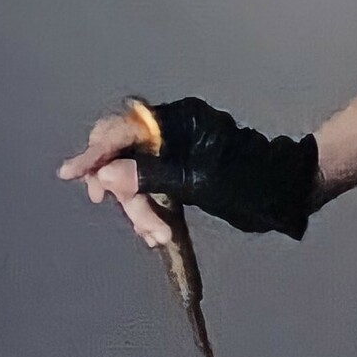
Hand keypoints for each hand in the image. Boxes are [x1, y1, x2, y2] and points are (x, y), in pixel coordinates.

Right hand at [59, 96, 321, 240]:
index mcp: (178, 121)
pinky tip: (157, 232)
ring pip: (135, 176)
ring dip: (140, 207)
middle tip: (140, 225)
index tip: (71, 174)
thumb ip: (150, 176)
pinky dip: (150, 208)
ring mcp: (177, 150)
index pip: (124, 132)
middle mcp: (174, 130)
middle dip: (125, 192)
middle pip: (123, 155)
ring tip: (156, 235)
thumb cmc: (249, 181)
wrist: (286, 189)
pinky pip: (151, 186)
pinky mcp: (182, 170)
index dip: (95, 153)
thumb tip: (106, 173)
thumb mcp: (197, 182)